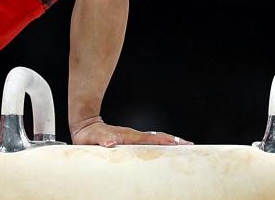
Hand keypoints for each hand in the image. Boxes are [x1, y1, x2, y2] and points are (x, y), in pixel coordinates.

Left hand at [69, 116, 192, 147]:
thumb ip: (102, 140)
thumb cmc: (89, 135)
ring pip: (154, 138)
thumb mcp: (93, 138)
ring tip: (183, 146)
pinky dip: (160, 143)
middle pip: (157, 137)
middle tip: (189, 145)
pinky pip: (148, 141)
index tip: (177, 143)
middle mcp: (132, 135)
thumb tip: (111, 142)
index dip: (163, 141)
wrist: (84, 126)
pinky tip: (166, 148)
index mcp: (127, 136)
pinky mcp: (130, 140)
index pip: (149, 139)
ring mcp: (132, 137)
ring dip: (169, 142)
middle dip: (173, 141)